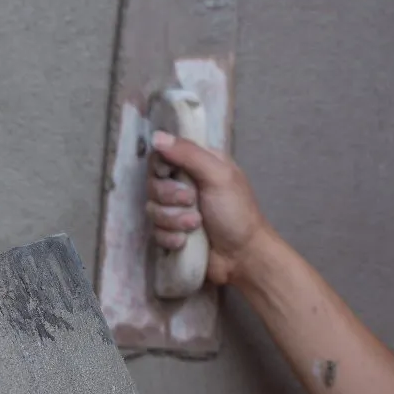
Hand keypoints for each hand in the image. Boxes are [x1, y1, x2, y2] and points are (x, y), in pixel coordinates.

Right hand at [146, 132, 273, 286]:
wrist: (241, 256)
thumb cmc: (237, 212)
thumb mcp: (218, 176)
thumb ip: (189, 154)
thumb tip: (156, 137)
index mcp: (197, 164)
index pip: (162, 156)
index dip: (161, 166)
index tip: (169, 173)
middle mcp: (184, 184)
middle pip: (153, 184)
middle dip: (169, 197)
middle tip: (191, 202)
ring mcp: (176, 210)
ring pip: (152, 209)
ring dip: (173, 220)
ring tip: (194, 226)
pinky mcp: (171, 233)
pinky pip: (155, 231)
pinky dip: (170, 238)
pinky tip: (185, 242)